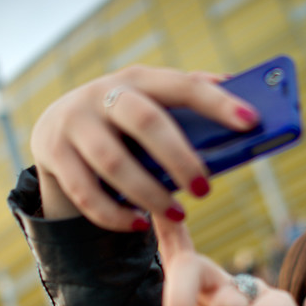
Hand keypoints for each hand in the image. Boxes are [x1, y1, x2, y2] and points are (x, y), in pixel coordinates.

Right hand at [29, 65, 258, 230]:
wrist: (55, 128)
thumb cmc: (124, 123)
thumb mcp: (150, 104)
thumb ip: (188, 102)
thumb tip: (244, 96)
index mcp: (138, 79)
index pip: (182, 85)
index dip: (217, 103)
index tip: (251, 121)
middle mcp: (102, 95)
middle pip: (146, 122)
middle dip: (180, 158)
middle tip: (204, 189)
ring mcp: (74, 124)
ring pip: (114, 164)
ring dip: (150, 195)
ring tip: (177, 215)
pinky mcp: (53, 155)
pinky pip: (87, 194)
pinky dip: (116, 215)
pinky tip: (139, 225)